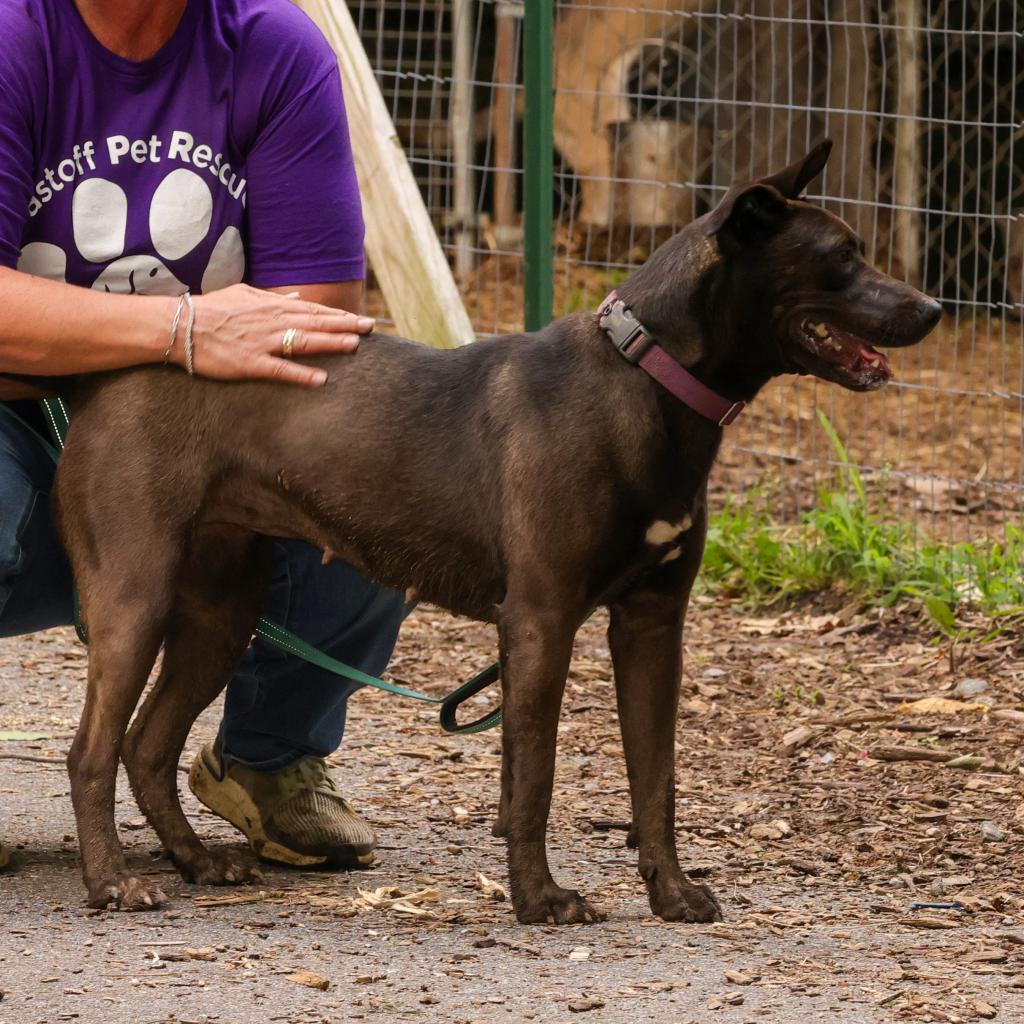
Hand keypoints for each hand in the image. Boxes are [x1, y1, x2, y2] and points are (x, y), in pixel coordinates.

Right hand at [178, 284, 373, 386]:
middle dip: (344, 326)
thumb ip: (271, 297)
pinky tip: (321, 378)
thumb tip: (295, 298)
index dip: (338, 315)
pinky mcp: (250, 363)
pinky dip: (301, 374)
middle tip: (370, 328)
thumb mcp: (243, 294)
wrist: (180, 326)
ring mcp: (262, 342)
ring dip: (330, 344)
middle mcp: (271, 322)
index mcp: (270, 306)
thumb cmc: (211, 310)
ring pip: (303, 342)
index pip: (313, 310)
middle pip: (315, 324)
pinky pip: (280, 370)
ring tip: (354, 346)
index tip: (360, 318)